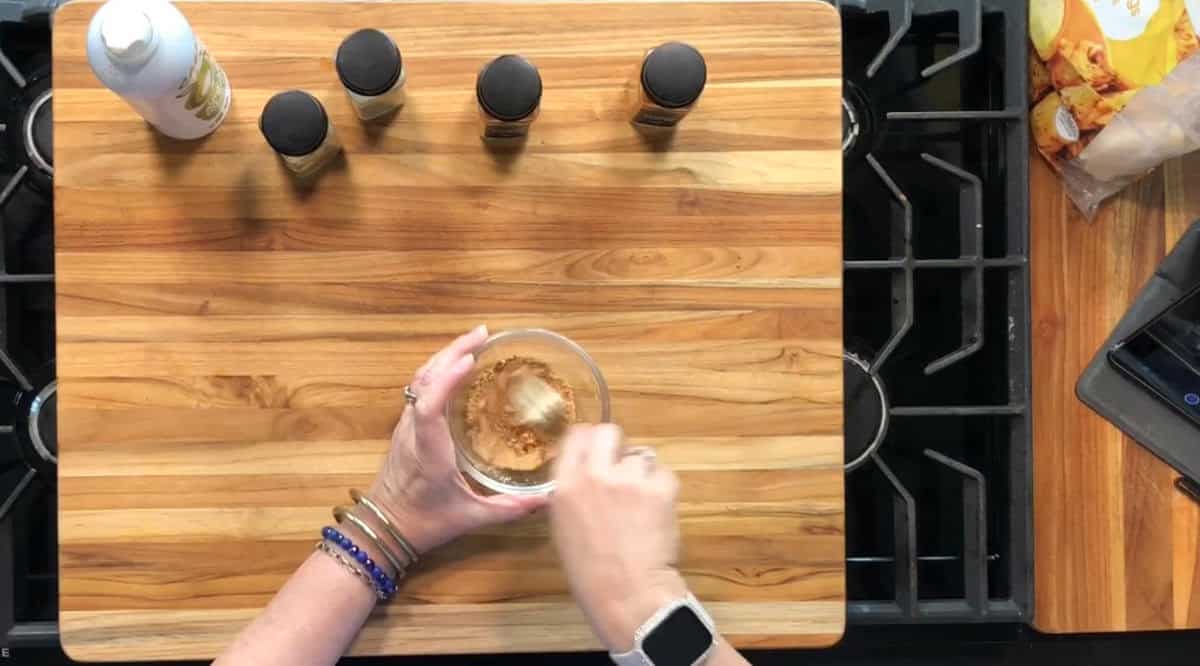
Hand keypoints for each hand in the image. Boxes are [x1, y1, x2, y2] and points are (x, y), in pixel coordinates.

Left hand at [365, 325, 546, 555]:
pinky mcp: (405, 427)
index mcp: (429, 452)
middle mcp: (414, 432)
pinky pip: (419, 389)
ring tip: (473, 342)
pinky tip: (456, 366)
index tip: (469, 360)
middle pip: (424, 381)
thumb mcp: (470, 517)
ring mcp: (406, 426)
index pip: (430, 408)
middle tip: (482, 334)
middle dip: (451, 352)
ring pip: (419, 380)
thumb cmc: (424, 523)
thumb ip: (509, 508)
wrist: (383, 528)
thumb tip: (547, 499)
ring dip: (443, 356)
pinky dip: (438, 370)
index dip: (446, 380)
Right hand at [550, 424, 687, 652]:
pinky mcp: (658, 488)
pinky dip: (663, 491)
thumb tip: (588, 472)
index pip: (576, 436)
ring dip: (643, 474)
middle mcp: (594, 475)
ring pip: (641, 456)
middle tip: (624, 469)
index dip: (589, 440)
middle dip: (618, 445)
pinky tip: (657, 515)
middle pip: (608, 432)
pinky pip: (664, 475)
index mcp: (565, 486)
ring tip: (642, 506)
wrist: (627, 594)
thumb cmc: (592, 572)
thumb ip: (573, 492)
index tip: (597, 450)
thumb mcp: (565, 528)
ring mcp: (628, 479)